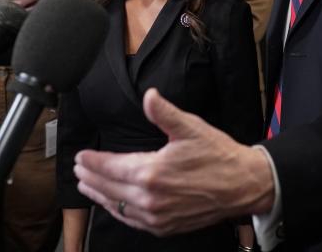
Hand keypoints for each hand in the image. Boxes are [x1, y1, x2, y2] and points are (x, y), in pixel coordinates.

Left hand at [74, 88, 274, 236]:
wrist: (243, 185)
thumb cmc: (219, 156)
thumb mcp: (191, 128)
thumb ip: (164, 113)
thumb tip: (148, 96)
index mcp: (152, 172)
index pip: (110, 167)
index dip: (93, 161)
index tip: (81, 157)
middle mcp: (149, 198)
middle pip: (108, 188)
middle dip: (90, 177)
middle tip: (79, 170)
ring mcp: (156, 216)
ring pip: (117, 206)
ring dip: (99, 195)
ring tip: (88, 186)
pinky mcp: (164, 226)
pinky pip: (132, 220)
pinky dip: (118, 211)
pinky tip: (114, 204)